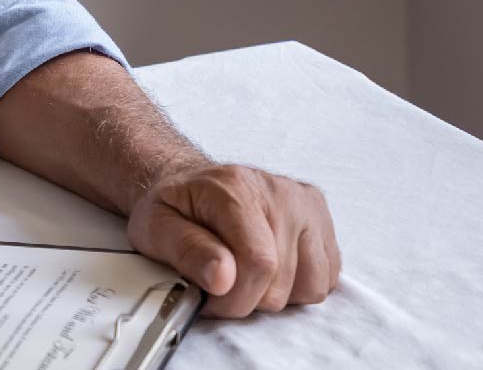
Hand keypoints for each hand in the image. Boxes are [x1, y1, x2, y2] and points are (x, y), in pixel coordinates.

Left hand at [127, 163, 339, 317]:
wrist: (193, 184)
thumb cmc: (176, 207)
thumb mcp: (156, 227)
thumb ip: (186, 251)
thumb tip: (222, 277)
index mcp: (236, 188)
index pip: (258, 263)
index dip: (233, 297)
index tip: (209, 296)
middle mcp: (280, 192)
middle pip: (282, 282)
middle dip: (248, 298)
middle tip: (222, 282)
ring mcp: (306, 205)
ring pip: (310, 285)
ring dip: (275, 294)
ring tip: (247, 273)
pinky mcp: (322, 219)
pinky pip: (326, 278)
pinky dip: (299, 286)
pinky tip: (272, 269)